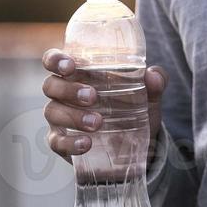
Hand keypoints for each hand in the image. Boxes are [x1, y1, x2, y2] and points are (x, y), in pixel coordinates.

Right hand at [41, 48, 167, 166]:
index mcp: (78, 74)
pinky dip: (69, 142)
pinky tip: (86, 144)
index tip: (70, 66)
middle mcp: (63, 94)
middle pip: (51, 85)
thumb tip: (154, 74)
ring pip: (52, 112)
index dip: (55, 60)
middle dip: (69, 89)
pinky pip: (56, 141)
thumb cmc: (133, 109)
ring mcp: (59, 118)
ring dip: (73, 116)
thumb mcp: (148, 96)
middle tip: (93, 96)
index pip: (54, 60)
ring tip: (97, 123)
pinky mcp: (61, 142)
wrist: (135, 146)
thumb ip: (155, 83)